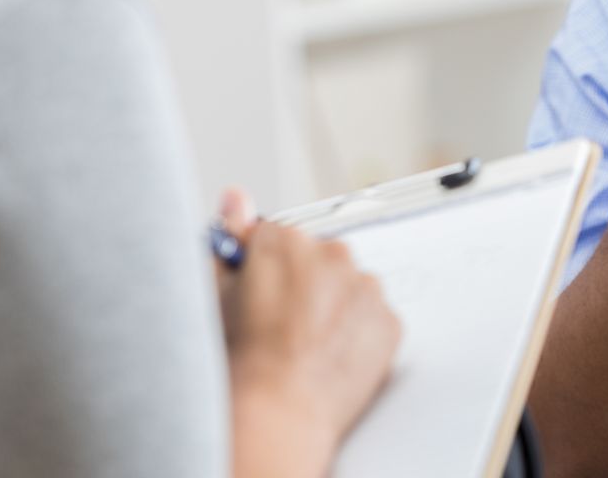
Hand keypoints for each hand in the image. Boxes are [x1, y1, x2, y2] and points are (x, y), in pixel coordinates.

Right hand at [216, 188, 401, 477]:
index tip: (260, 293)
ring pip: (351, 288)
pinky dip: (358, 334)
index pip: (279, 238)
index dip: (266, 269)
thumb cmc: (240, 356)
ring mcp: (367, 288)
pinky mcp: (390, 321)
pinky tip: (330, 356)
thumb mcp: (217, 290)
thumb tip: (236, 196)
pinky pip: (374, 320)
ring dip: (335, 307)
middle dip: (305, 284)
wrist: (276, 411)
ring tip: (306, 345)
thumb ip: (230, 236)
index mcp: (287, 240)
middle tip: (282, 325)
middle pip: (320, 260)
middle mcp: (334, 255)